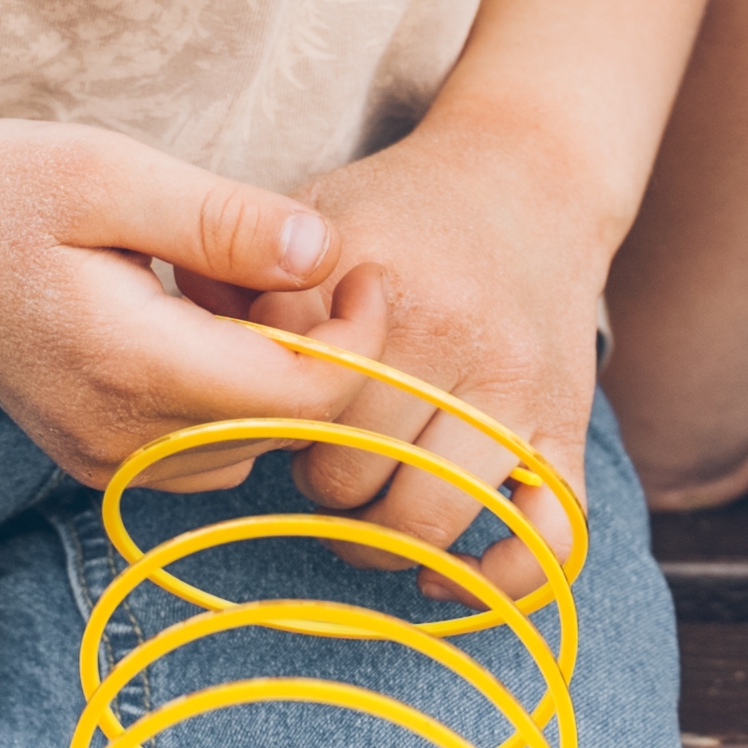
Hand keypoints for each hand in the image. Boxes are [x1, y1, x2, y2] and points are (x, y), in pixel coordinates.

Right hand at [0, 118, 346, 484]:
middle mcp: (119, 442)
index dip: (360, 339)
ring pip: (252, 438)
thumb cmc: (2, 189)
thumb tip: (324, 257)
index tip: (359, 266)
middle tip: (253, 250)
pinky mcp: (99, 462)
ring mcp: (105, 463)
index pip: (303, 399)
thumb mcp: (113, 173)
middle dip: (303, 339)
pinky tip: (180, 313)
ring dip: (263, 363)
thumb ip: (222, 221)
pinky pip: (208, 445)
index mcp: (129, 368)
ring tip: (202, 276)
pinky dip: (223, 385)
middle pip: (285, 424)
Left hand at [236, 107, 617, 593]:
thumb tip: (180, 331)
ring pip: (430, 516)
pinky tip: (438, 568)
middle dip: (316, 484)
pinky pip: (548, 533)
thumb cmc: (402, 207)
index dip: (259, 419)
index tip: (262, 408)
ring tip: (363, 508)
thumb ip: (246, 277)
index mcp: (380, 280)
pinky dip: (494, 574)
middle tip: (314, 458)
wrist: (530, 173)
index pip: (289, 398)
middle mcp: (455, 335)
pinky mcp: (568, 424)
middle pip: (351, 472)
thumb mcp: (320, 216)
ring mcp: (519, 387)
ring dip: (379, 536)